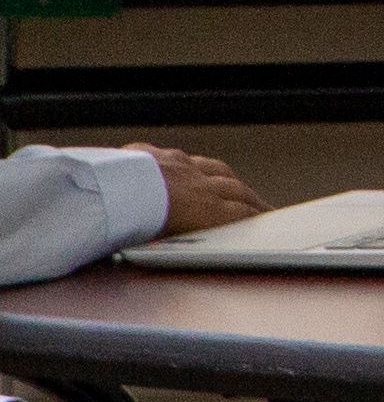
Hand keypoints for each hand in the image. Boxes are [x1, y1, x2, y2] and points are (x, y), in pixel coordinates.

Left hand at [128, 146, 263, 237]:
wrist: (99, 190)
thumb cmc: (126, 224)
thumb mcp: (160, 245)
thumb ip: (179, 242)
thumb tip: (184, 248)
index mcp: (203, 209)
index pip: (240, 212)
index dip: (256, 216)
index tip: (266, 220)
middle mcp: (196, 184)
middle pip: (235, 189)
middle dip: (251, 199)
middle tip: (261, 206)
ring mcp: (175, 165)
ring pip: (214, 169)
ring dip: (228, 179)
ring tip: (234, 185)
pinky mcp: (151, 153)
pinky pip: (179, 157)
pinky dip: (190, 164)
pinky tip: (188, 165)